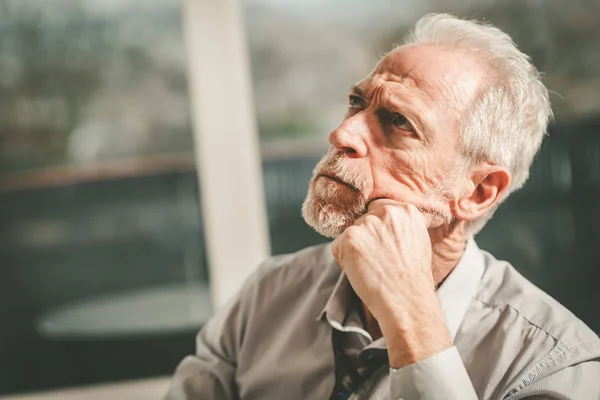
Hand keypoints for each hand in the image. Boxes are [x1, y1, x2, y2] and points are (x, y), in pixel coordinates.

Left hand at [331, 199, 451, 367]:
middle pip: (362, 220)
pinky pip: (337, 247)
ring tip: (373, 267)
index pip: (378, 209)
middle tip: (380, 261)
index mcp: (406, 210)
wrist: (407, 302)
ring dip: (354, 250)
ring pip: (349, 234)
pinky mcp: (349, 238)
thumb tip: (376, 219)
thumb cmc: (412, 279)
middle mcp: (386, 212)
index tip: (384, 247)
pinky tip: (362, 272)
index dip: (378, 229)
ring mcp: (367, 224)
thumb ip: (399, 225)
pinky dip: (344, 261)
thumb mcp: (417, 241)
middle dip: (366, 238)